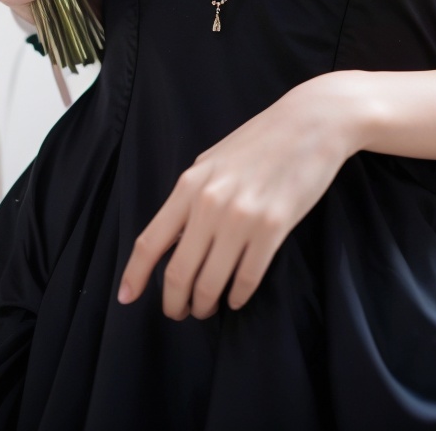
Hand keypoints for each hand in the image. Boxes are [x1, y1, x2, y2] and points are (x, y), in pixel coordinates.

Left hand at [117, 73, 364, 318]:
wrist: (310, 123)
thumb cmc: (259, 141)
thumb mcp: (212, 161)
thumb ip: (191, 197)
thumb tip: (175, 237)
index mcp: (190, 185)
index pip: (150, 241)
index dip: (135, 275)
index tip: (126, 298)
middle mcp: (209, 204)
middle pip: (178, 273)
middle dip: (175, 302)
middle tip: (180, 312)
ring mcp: (241, 217)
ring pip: (211, 283)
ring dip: (205, 304)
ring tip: (207, 307)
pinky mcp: (273, 228)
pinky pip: (247, 279)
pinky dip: (238, 296)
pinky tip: (237, 298)